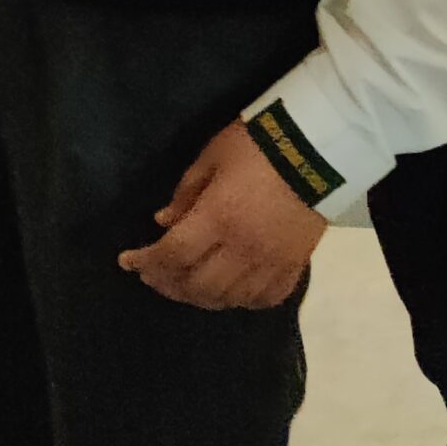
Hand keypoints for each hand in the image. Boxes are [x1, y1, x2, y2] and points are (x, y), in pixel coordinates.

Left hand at [118, 121, 325, 310]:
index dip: (146, 262)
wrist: (319, 148)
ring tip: (185, 284)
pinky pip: (265, 299)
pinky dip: (241, 301)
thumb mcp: (212, 157)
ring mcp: (272, 263)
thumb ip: (186, 193)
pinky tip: (229, 291)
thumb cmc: (257, 144)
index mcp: (218, 218)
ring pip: (229, 298)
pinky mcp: (295, 266)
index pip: (173, 254)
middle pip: (197, 284)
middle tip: (153, 275)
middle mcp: (243, 249)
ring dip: (200, 296)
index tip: (127, 261)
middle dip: (167, 284)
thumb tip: (164, 223)